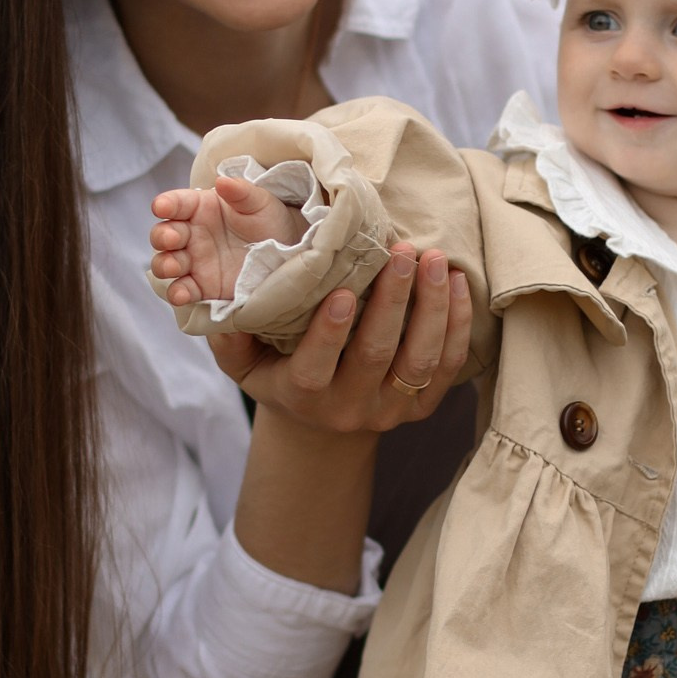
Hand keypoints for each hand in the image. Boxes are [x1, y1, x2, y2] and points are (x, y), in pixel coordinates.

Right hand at [150, 177, 304, 308]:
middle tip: (173, 238)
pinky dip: (177, 293)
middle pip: (163, 234)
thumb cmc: (268, 221)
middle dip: (162, 236)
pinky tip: (182, 293)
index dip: (165, 204)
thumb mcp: (259, 202)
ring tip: (174, 266)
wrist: (284, 253)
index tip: (161, 207)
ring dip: (164, 264)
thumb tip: (222, 181)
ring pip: (165, 263)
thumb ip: (241, 191)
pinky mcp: (201, 287)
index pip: (176, 203)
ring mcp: (194, 262)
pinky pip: (182, 290)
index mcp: (200, 208)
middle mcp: (191, 235)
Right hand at [210, 241, 473, 433]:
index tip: (344, 290)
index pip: (315, 368)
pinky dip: (456, 323)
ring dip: (431, 306)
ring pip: (419, 359)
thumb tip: (220, 312)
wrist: (321, 426)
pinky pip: (447, 365)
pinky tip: (456, 282)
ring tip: (434, 258)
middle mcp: (350, 408)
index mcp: (303, 396)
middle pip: (377, 355)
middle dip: (393, 300)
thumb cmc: (279, 376)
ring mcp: (391, 409)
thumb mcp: (245, 364)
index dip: (330, 332)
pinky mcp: (423, 406)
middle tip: (402, 251)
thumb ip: (230, 339)